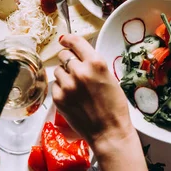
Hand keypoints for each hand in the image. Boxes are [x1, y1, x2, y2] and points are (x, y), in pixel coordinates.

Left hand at [52, 35, 133, 149]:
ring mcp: (67, 85)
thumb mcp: (109, 77)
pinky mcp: (59, 98)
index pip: (76, 42)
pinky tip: (72, 98)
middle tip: (75, 70)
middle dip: (68, 60)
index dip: (68, 39)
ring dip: (64, 75)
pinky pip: (55, 86)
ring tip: (76, 88)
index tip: (64, 40)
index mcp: (96, 63)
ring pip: (58, 71)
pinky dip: (61, 89)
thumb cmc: (114, 106)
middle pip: (64, 55)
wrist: (109, 131)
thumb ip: (93, 64)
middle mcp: (80, 71)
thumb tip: (79, 54)